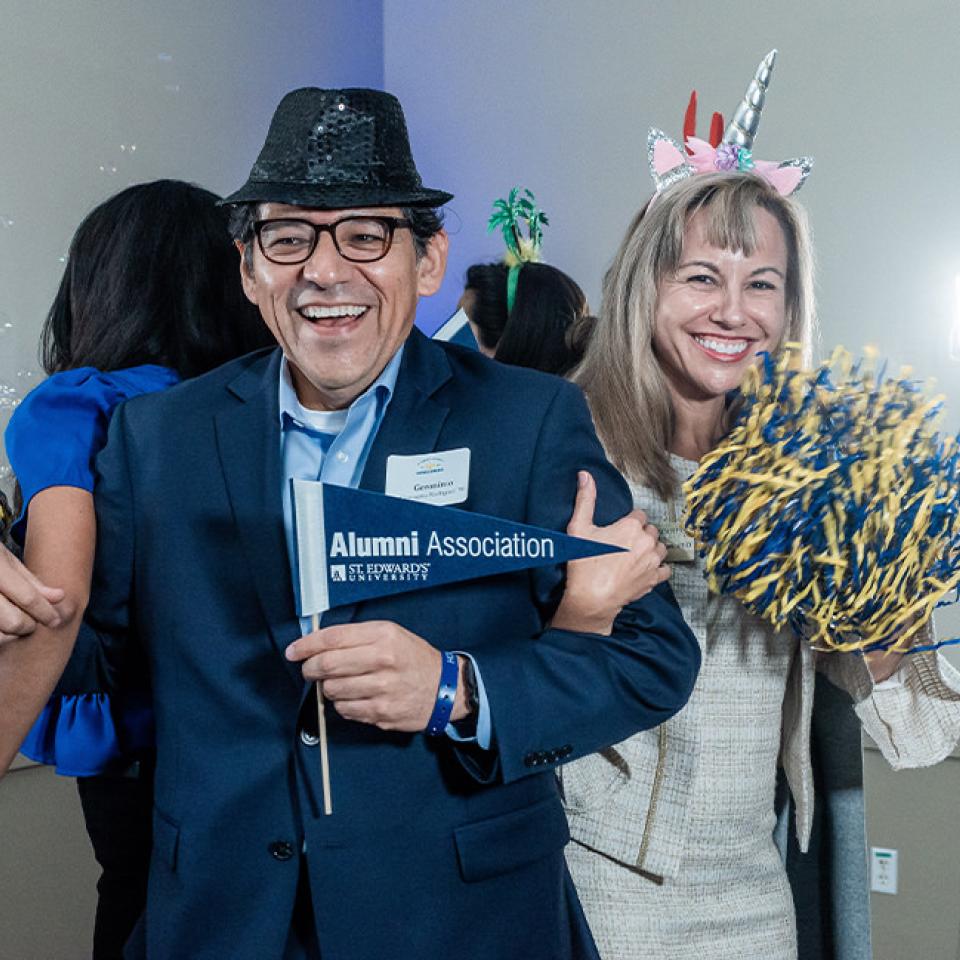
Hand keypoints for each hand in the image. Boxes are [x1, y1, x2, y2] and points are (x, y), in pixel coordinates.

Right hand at [0, 544, 66, 644]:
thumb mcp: (5, 559)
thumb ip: (31, 581)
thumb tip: (59, 597)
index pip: (26, 597)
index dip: (45, 612)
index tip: (56, 620)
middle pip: (14, 621)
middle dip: (29, 625)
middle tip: (32, 620)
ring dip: (11, 634)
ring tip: (14, 622)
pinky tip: (1, 625)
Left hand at [286, 621, 471, 731]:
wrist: (444, 688)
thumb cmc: (413, 658)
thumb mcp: (390, 634)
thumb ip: (355, 636)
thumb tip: (316, 643)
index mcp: (383, 635)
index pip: (333, 638)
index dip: (306, 645)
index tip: (293, 651)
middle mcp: (383, 661)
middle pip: (327, 665)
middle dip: (310, 668)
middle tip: (309, 669)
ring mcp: (382, 689)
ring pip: (332, 690)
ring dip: (328, 687)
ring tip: (341, 682)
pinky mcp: (381, 713)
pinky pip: (344, 710)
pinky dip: (342, 704)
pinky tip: (355, 697)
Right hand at [551, 471, 668, 634]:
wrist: (591, 597)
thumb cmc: (584, 562)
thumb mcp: (579, 527)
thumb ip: (585, 499)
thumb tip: (585, 474)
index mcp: (630, 526)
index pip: (639, 515)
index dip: (628, 522)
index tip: (618, 531)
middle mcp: (646, 541)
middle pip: (651, 530)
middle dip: (640, 535)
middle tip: (623, 545)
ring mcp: (653, 561)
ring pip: (660, 548)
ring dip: (651, 550)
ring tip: (634, 556)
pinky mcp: (654, 578)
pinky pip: (665, 569)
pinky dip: (657, 568)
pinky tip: (645, 569)